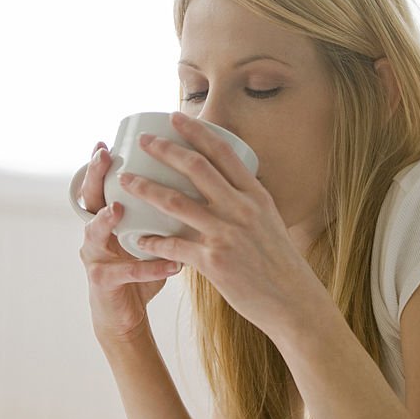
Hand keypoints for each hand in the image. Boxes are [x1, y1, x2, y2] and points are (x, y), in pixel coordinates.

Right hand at [77, 141, 182, 343]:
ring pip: (95, 234)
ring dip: (107, 219)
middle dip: (95, 178)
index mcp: (107, 219)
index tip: (106, 142)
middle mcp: (95, 235)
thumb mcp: (151, 236)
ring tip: (118, 208)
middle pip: (90, 200)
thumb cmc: (143, 269)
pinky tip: (172, 264)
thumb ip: (163, 213)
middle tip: (104, 158)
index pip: (100, 186)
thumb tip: (198, 183)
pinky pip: (127, 273)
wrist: (126, 316)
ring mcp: (96, 258)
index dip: (99, 165)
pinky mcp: (104, 283)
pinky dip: (150, 267)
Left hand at [118, 112, 329, 338]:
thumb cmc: (281, 264)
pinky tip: (137, 238)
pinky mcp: (213, 262)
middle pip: (196, 169)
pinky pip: (173, 245)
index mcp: (256, 196)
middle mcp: (242, 210)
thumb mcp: (270, 222)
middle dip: (165, 150)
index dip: (197, 132)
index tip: (176, 117)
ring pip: (176, 202)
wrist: (293, 301)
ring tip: (126, 180)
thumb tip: (230, 187)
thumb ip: (248, 203)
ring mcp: (226, 235)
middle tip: (144, 140)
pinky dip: (152, 240)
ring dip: (146, 188)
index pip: (224, 153)